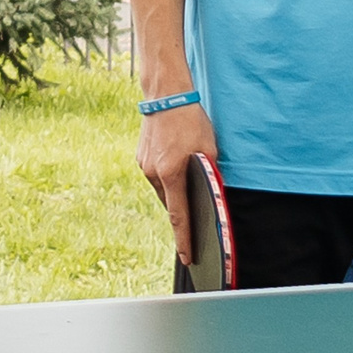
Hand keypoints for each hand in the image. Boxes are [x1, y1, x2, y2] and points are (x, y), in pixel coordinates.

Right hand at [136, 99, 219, 262]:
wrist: (166, 96)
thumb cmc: (191, 121)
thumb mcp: (209, 150)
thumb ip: (209, 174)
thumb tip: (211, 194)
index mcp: (171, 174)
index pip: (179, 216)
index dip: (184, 239)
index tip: (187, 256)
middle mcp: (153, 173)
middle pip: (170, 204)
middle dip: (182, 213)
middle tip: (194, 222)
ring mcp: (144, 165)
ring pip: (163, 190)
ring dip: (175, 192)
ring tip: (187, 182)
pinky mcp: (141, 157)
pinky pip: (156, 176)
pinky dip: (167, 178)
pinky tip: (176, 166)